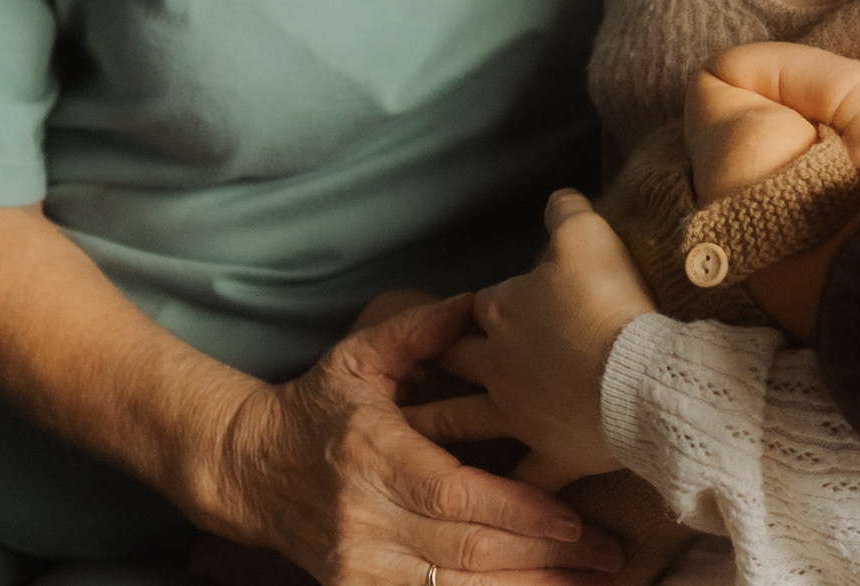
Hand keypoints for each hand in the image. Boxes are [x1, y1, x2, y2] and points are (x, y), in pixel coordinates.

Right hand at [188, 293, 620, 584]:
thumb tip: (472, 302)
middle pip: (466, 548)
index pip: (453, 492)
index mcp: (371, 452)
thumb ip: (417, 331)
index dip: (517, 510)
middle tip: (609, 555)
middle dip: (544, 556)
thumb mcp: (358, 357)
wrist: (250, 470)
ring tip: (589, 582)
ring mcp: (358, 563)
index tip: (575, 517)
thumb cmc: (317, 406)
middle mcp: (364, 515)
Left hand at [420, 192, 653, 483]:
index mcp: (502, 311)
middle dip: (439, 363)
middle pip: (458, 361)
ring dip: (440, 426)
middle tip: (415, 370)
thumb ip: (566, 212)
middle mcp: (499, 366)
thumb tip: (558, 197)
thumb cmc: (608, 299)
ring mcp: (520, 415)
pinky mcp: (553, 454)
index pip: (478, 304)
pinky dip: (516, 495)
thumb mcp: (587, 234)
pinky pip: (527, 480)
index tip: (475, 310)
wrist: (638, 374)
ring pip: (467, 421)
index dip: (477, 305)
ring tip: (411, 435)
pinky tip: (502, 508)